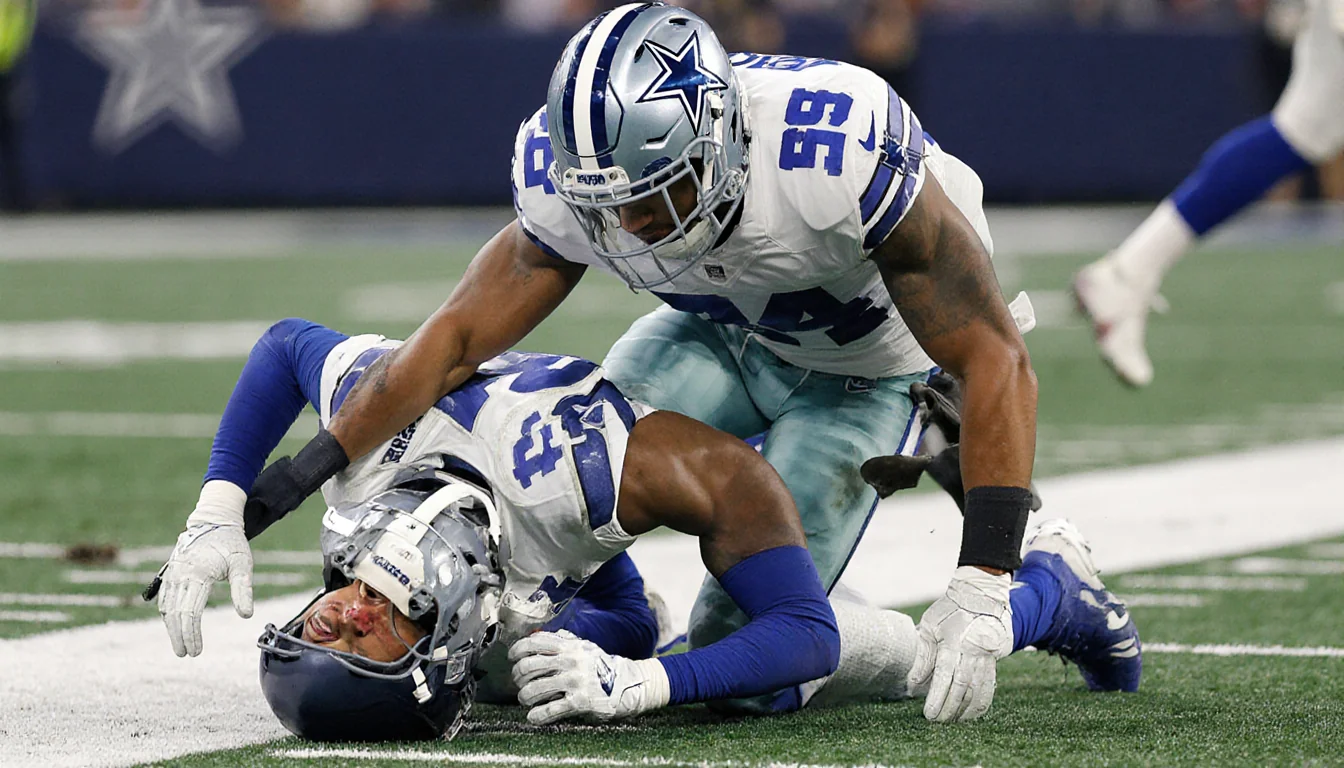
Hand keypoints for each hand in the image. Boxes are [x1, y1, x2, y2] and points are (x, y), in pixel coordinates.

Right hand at [157, 481, 253, 656]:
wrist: (214, 520)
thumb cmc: (232, 543)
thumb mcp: (243, 564)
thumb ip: (244, 589)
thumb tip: (246, 615)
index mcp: (198, 573)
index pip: (190, 612)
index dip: (192, 634)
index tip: (197, 651)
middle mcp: (180, 574)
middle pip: (175, 612)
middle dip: (179, 636)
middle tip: (186, 654)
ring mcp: (172, 573)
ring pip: (167, 606)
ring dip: (171, 628)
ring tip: (180, 646)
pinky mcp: (170, 572)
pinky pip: (165, 597)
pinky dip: (167, 614)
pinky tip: (173, 626)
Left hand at [509, 630, 668, 723]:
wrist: (627, 685)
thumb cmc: (600, 666)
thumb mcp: (584, 647)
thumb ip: (562, 641)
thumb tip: (537, 636)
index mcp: (569, 646)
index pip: (534, 643)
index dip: (517, 651)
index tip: (512, 659)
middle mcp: (570, 661)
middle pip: (528, 667)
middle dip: (518, 677)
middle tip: (519, 683)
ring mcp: (574, 682)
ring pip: (534, 690)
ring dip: (525, 697)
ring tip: (526, 700)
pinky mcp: (580, 702)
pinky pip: (550, 710)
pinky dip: (537, 716)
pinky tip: (533, 717)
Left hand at [908, 565, 1011, 722]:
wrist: (981, 593)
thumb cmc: (950, 609)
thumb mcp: (930, 626)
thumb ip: (924, 656)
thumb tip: (914, 683)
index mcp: (953, 643)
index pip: (944, 677)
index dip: (937, 698)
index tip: (929, 714)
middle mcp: (973, 651)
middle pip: (962, 688)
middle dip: (949, 708)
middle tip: (938, 722)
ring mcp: (988, 655)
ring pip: (979, 690)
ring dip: (966, 709)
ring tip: (954, 722)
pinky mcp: (997, 657)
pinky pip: (991, 684)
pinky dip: (982, 701)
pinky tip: (974, 712)